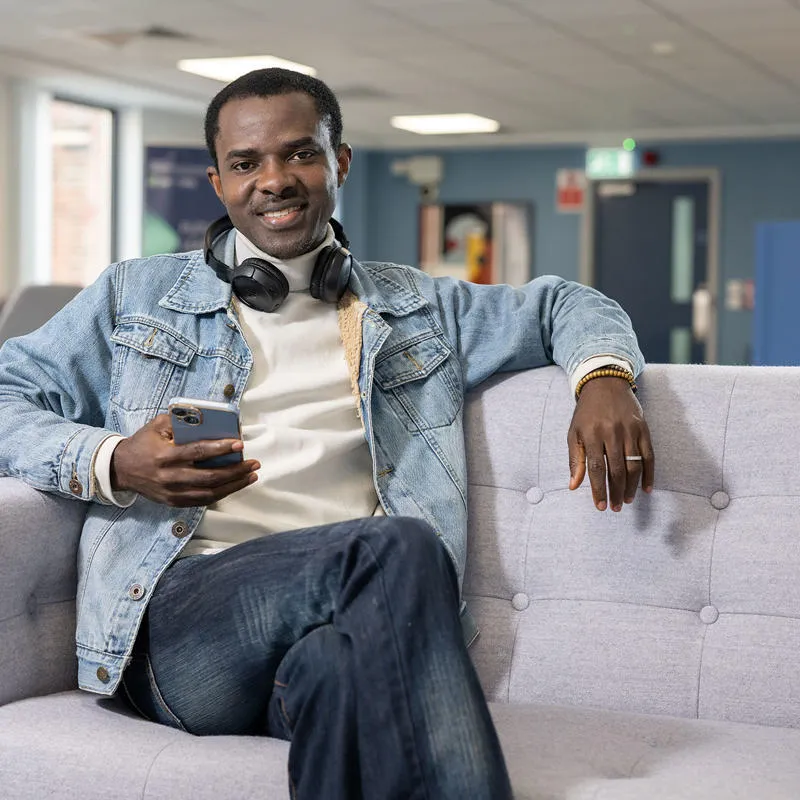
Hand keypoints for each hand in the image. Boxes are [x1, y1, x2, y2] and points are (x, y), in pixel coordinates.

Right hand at [110, 414, 259, 507]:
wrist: (120, 469)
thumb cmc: (143, 443)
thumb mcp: (157, 425)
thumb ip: (181, 420)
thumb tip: (209, 419)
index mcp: (165, 456)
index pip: (198, 452)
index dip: (220, 449)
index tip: (240, 444)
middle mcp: (170, 477)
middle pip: (209, 477)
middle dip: (236, 470)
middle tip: (253, 463)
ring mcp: (172, 493)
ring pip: (210, 493)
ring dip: (234, 485)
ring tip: (251, 475)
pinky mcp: (174, 502)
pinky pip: (203, 501)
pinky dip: (222, 494)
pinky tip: (235, 485)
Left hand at [567, 377, 653, 511]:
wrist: (605, 383)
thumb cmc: (586, 412)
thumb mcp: (574, 432)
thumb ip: (575, 459)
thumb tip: (574, 486)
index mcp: (591, 434)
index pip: (595, 468)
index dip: (598, 489)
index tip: (600, 505)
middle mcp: (611, 433)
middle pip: (616, 469)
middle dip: (616, 492)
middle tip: (615, 508)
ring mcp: (630, 430)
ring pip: (634, 464)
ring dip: (631, 486)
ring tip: (626, 500)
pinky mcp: (643, 428)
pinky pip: (649, 455)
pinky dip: (649, 473)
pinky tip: (646, 488)